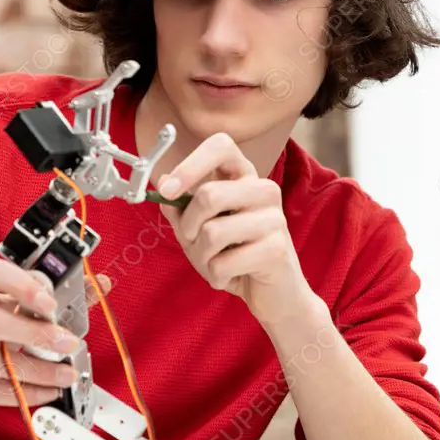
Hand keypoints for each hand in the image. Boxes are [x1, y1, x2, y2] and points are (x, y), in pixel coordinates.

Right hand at [0, 255, 110, 417]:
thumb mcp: (5, 307)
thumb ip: (47, 296)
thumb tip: (97, 284)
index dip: (21, 285)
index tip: (50, 304)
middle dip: (34, 334)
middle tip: (68, 343)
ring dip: (35, 370)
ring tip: (65, 374)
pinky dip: (21, 392)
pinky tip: (46, 392)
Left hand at [156, 132, 315, 325]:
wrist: (274, 294)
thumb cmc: (233, 254)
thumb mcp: (198, 228)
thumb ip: (180, 206)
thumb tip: (162, 184)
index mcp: (243, 176)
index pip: (220, 146)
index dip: (190, 165)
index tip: (168, 190)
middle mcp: (263, 190)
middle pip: (209, 194)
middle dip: (188, 227)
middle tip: (193, 242)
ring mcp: (274, 218)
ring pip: (212, 232)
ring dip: (201, 257)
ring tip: (214, 263)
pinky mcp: (277, 248)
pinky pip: (224, 262)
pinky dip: (215, 275)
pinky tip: (229, 276)